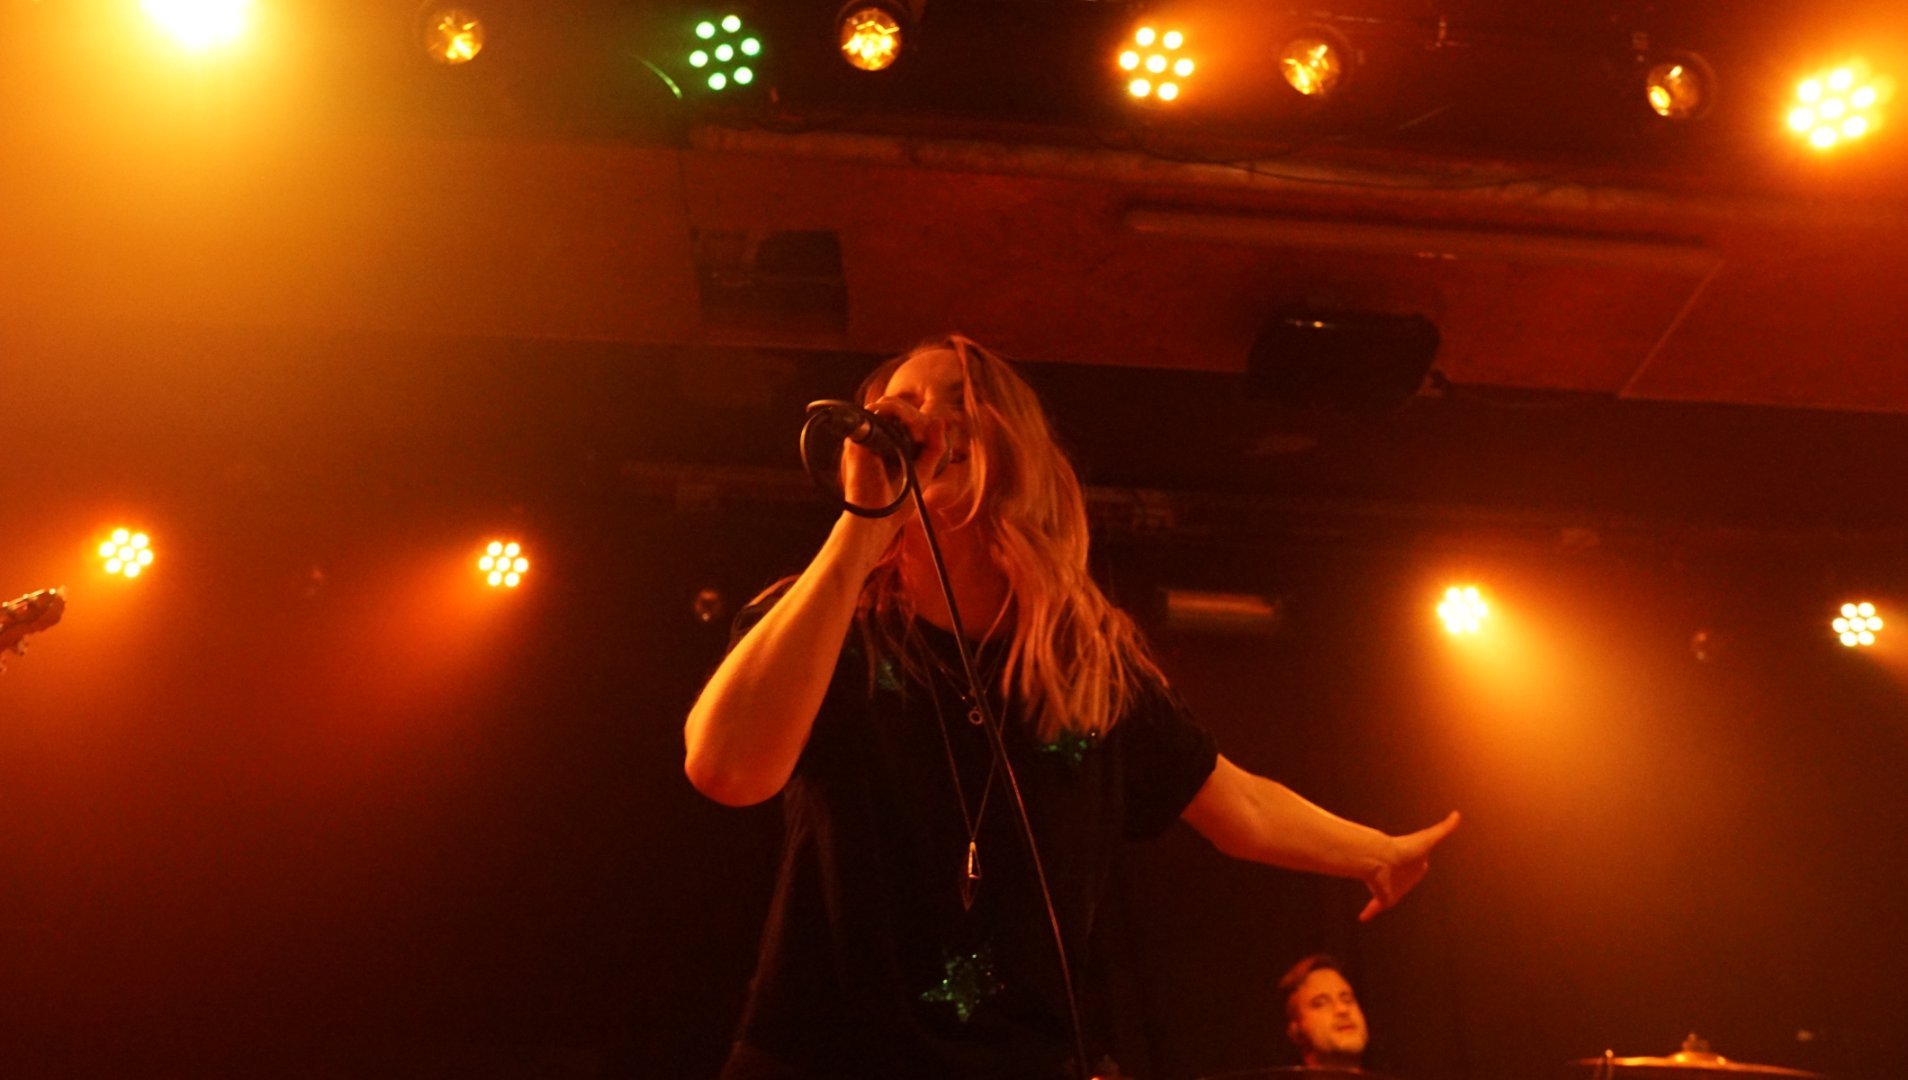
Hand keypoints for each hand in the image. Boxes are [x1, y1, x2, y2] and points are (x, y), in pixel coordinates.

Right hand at [841, 397, 945, 518]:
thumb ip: (934, 447)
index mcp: (889, 442)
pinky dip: (895, 417)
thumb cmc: (898, 501)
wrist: (878, 520)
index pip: (904, 415)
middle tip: (922, 436)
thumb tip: (939, 419)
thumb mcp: (923, 470)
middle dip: (914, 416)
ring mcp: (865, 437)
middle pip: (896, 406)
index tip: (926, 438)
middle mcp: (875, 436)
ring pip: (886, 405)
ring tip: (917, 436)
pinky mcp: (857, 441)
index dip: (918, 420)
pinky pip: (875, 415)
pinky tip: (911, 434)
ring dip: (907, 414)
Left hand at [1358, 810, 1459, 921]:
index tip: (1420, 861)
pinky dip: (1369, 912)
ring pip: (1387, 894)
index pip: (1418, 866)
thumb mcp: (1429, 838)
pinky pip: (1375, 907)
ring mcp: (1393, 888)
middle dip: (1401, 880)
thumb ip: (1444, 828)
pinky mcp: (1384, 898)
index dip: (1418, 865)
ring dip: (1382, 895)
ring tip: (1382, 898)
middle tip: (1398, 878)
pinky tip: (1362, 918)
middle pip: (1403, 881)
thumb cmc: (1405, 848)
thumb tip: (1457, 813)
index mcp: (1415, 866)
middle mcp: (1403, 878)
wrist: (1382, 858)